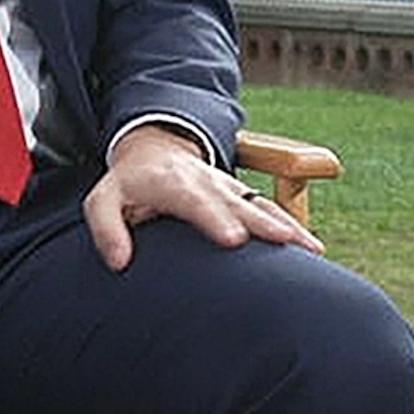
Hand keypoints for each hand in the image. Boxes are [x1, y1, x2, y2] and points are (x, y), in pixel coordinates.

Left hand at [83, 123, 324, 271]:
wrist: (155, 149)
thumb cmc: (127, 184)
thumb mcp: (102, 200)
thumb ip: (106, 229)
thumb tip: (120, 264)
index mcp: (174, 184)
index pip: (197, 202)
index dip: (216, 219)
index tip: (235, 240)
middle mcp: (208, 183)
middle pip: (240, 203)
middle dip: (265, 222)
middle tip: (287, 242)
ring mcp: (229, 188)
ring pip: (262, 205)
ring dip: (287, 224)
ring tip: (312, 249)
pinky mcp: (241, 196)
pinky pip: (269, 210)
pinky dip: (291, 226)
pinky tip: (311, 248)